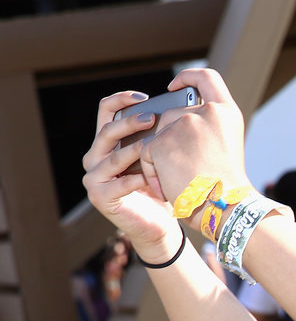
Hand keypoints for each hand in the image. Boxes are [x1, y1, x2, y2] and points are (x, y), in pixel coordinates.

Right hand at [82, 91, 180, 260]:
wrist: (160, 224)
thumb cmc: (160, 187)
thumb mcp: (157, 156)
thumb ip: (155, 136)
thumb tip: (175, 110)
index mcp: (106, 143)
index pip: (105, 111)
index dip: (122, 99)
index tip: (145, 96)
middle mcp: (94, 157)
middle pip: (107, 131)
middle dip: (130, 123)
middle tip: (153, 119)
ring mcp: (94, 178)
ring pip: (112, 156)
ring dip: (135, 150)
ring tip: (154, 146)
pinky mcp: (100, 197)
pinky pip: (119, 184)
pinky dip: (137, 179)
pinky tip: (151, 176)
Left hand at [141, 68, 250, 219]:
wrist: (224, 208)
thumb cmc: (227, 186)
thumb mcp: (226, 146)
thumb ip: (207, 126)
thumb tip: (173, 119)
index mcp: (226, 112)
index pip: (206, 78)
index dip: (188, 78)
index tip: (175, 88)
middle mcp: (205, 113)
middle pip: (172, 113)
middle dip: (169, 138)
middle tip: (184, 166)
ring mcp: (181, 126)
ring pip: (156, 134)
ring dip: (161, 156)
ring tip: (178, 179)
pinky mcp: (160, 143)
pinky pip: (145, 152)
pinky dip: (152, 171)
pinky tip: (168, 185)